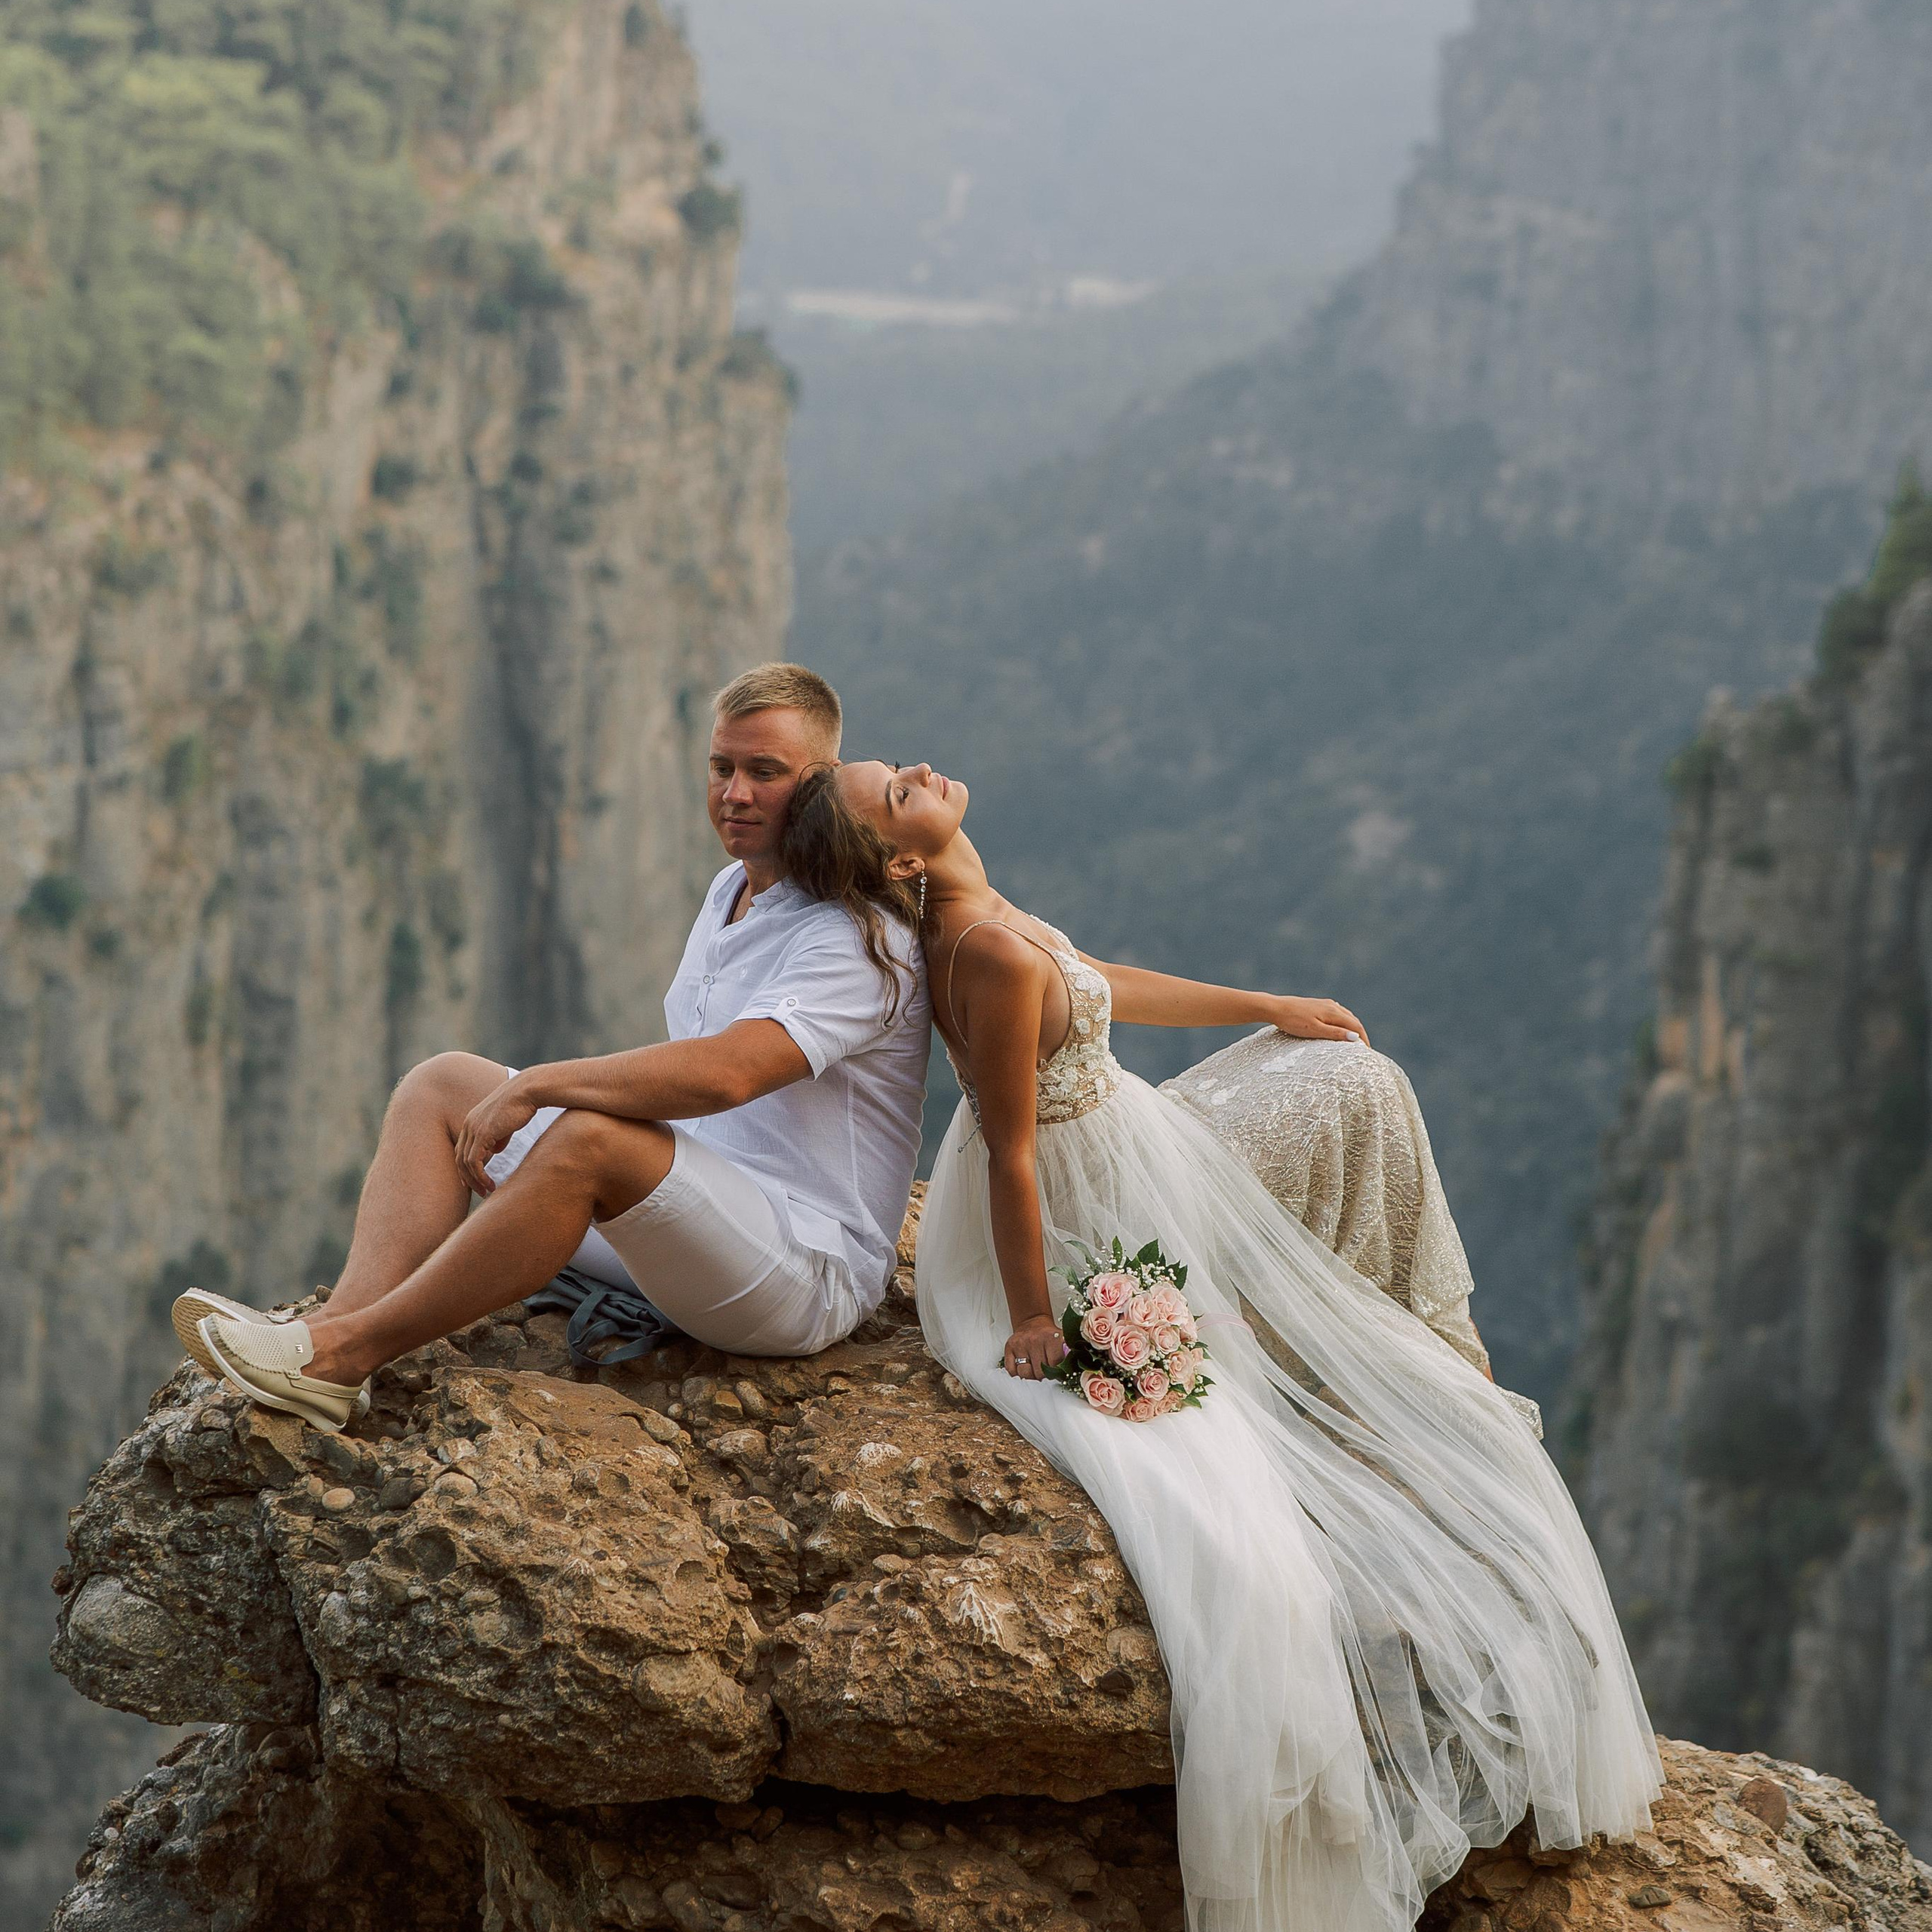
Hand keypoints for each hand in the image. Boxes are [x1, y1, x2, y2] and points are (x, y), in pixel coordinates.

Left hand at [454, 1080, 539, 1194]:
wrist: (527, 1091)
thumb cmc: (521, 1105)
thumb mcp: (506, 1124)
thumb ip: (498, 1137)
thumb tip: (494, 1151)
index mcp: (472, 1121)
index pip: (462, 1148)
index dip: (465, 1167)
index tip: (474, 1181)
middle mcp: (468, 1125)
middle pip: (459, 1157)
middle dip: (467, 1177)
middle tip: (479, 1191)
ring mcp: (473, 1129)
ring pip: (465, 1163)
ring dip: (475, 1180)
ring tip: (486, 1191)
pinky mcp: (482, 1134)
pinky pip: (474, 1161)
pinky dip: (480, 1176)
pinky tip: (490, 1184)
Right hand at [1003, 1314, 1067, 1379]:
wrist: (1032, 1322)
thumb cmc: (1048, 1336)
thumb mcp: (1061, 1341)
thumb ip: (1067, 1356)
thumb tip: (1067, 1373)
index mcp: (1051, 1338)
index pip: (1054, 1365)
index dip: (1056, 1371)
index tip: (1057, 1370)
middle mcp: (1034, 1340)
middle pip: (1039, 1373)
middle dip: (1044, 1375)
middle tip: (1045, 1369)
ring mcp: (1020, 1344)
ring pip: (1025, 1374)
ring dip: (1031, 1375)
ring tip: (1035, 1369)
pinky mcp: (1009, 1348)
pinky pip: (1012, 1371)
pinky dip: (1018, 1373)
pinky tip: (1024, 1366)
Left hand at [1267, 995, 1370, 1048]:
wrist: (1276, 1008)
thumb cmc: (1293, 1021)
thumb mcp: (1314, 1030)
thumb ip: (1334, 1034)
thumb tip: (1355, 1037)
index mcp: (1333, 1012)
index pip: (1356, 1026)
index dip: (1364, 1039)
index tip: (1367, 1052)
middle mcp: (1332, 1006)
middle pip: (1353, 1020)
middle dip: (1360, 1033)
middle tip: (1363, 1048)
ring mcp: (1325, 1004)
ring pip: (1345, 1016)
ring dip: (1352, 1027)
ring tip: (1354, 1040)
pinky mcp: (1317, 1005)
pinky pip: (1336, 1013)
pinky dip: (1343, 1021)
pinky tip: (1340, 1026)